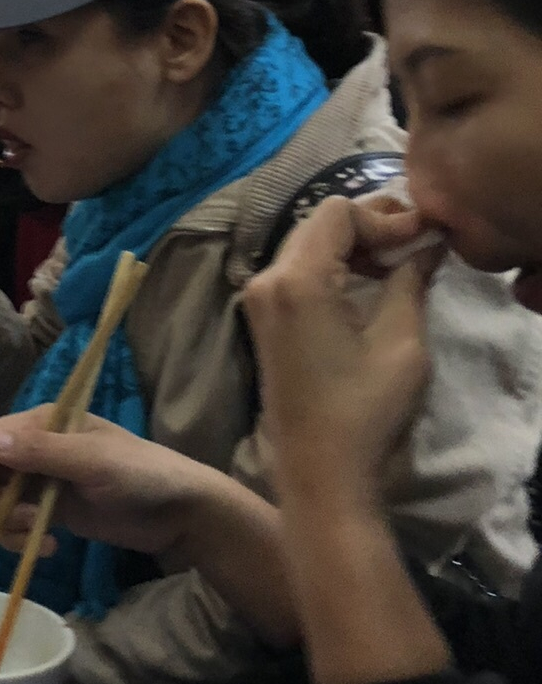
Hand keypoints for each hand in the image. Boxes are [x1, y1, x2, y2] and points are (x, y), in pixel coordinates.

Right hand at [0, 407, 218, 556]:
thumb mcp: (92, 461)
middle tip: (17, 529)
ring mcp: (45, 480)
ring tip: (38, 537)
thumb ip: (41, 452)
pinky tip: (50, 548)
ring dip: (8, 525)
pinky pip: (19, 521)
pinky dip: (23, 536)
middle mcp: (37, 448)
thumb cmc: (141, 474)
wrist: (181, 511)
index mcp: (42, 423)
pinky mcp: (54, 508)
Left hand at [243, 195, 443, 501]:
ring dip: (349, 245)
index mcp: (296, 279)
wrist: (320, 471)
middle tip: (413, 242)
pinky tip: (365, 282)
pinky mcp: (262, 320)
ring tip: (394, 262)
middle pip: (317, 223)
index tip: (422, 237)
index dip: (384, 217)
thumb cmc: (363, 409)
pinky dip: (330, 266)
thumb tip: (426, 245)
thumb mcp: (400, 341)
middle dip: (367, 226)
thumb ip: (410, 280)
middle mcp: (266, 280)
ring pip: (305, 244)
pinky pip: (295, 271)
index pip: (337, 212)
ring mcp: (258, 300)